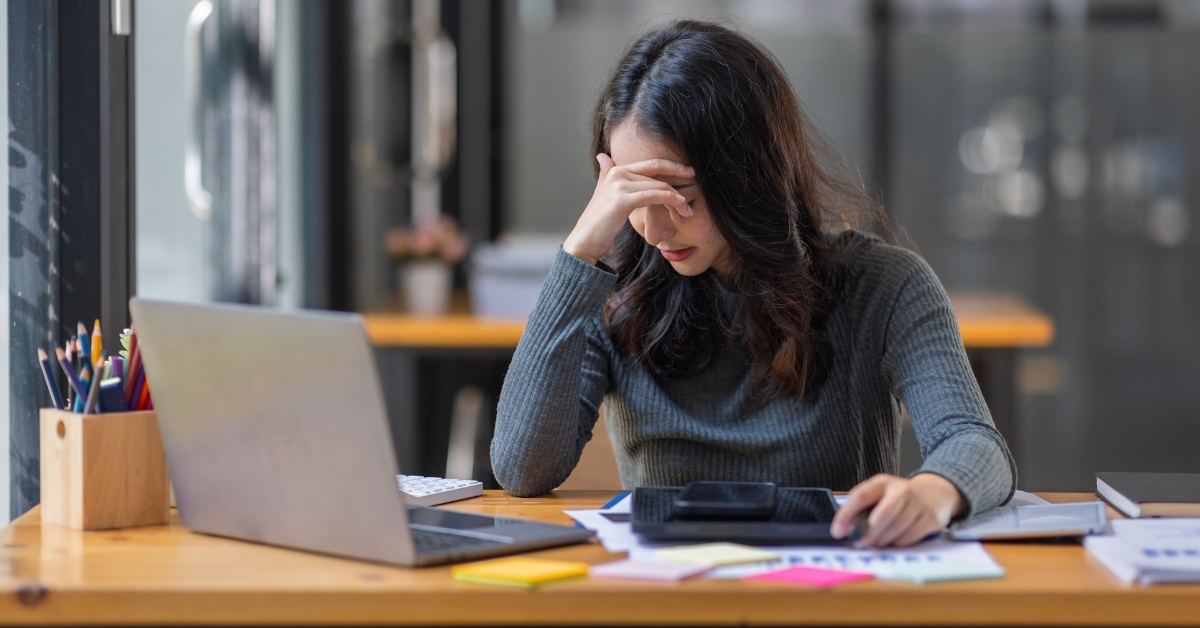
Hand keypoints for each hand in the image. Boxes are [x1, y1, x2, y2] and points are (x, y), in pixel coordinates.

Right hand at [562, 154, 693, 265]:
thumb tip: (603, 156)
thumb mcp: (603, 193)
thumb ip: (607, 174)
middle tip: (695, 183)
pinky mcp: (622, 200)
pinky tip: (679, 203)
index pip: (651, 164)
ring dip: (676, 197)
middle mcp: (618, 173)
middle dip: (678, 178)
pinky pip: (653, 195)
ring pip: (658, 185)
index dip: (671, 165)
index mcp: (616, 170)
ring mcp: (619, 185)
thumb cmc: (599, 222)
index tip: (687, 171)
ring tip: (687, 209)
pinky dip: (668, 198)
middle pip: (657, 172)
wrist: (585, 240)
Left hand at [830, 473, 964, 547]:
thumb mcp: (879, 495)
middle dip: (870, 534)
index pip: (860, 496)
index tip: (838, 532)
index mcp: (882, 482)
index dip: (846, 515)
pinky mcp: (931, 518)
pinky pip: (910, 538)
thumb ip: (861, 509)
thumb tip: (842, 530)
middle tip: (862, 544)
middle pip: (882, 516)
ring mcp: (919, 503)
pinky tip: (897, 539)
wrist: (935, 493)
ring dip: (884, 541)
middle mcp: (902, 489)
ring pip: (896, 530)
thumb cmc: (899, 498)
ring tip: (880, 541)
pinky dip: (900, 543)